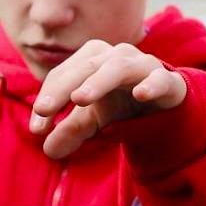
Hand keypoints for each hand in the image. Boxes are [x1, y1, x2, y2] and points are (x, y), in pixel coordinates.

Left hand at [24, 41, 188, 159]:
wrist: (166, 105)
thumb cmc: (122, 104)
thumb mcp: (92, 120)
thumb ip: (70, 131)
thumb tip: (47, 150)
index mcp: (93, 59)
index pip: (64, 74)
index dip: (48, 97)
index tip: (37, 128)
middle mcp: (116, 56)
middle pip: (86, 66)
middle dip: (63, 87)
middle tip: (43, 108)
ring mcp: (143, 65)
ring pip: (119, 67)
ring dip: (98, 81)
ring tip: (80, 98)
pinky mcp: (168, 81)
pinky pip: (160, 80)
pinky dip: (151, 85)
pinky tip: (140, 95)